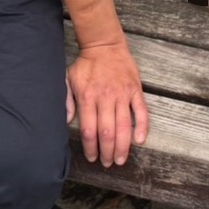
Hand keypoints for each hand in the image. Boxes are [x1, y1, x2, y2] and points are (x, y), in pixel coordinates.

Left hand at [66, 41, 149, 166]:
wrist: (105, 45)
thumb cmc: (86, 64)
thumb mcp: (69, 79)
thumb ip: (66, 100)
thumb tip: (66, 121)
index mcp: (88, 97)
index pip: (90, 130)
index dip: (91, 147)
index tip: (92, 157)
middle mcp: (106, 98)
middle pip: (107, 132)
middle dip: (108, 152)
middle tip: (108, 163)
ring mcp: (122, 94)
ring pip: (124, 126)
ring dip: (123, 146)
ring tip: (121, 159)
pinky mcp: (135, 90)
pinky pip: (141, 111)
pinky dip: (142, 127)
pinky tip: (139, 140)